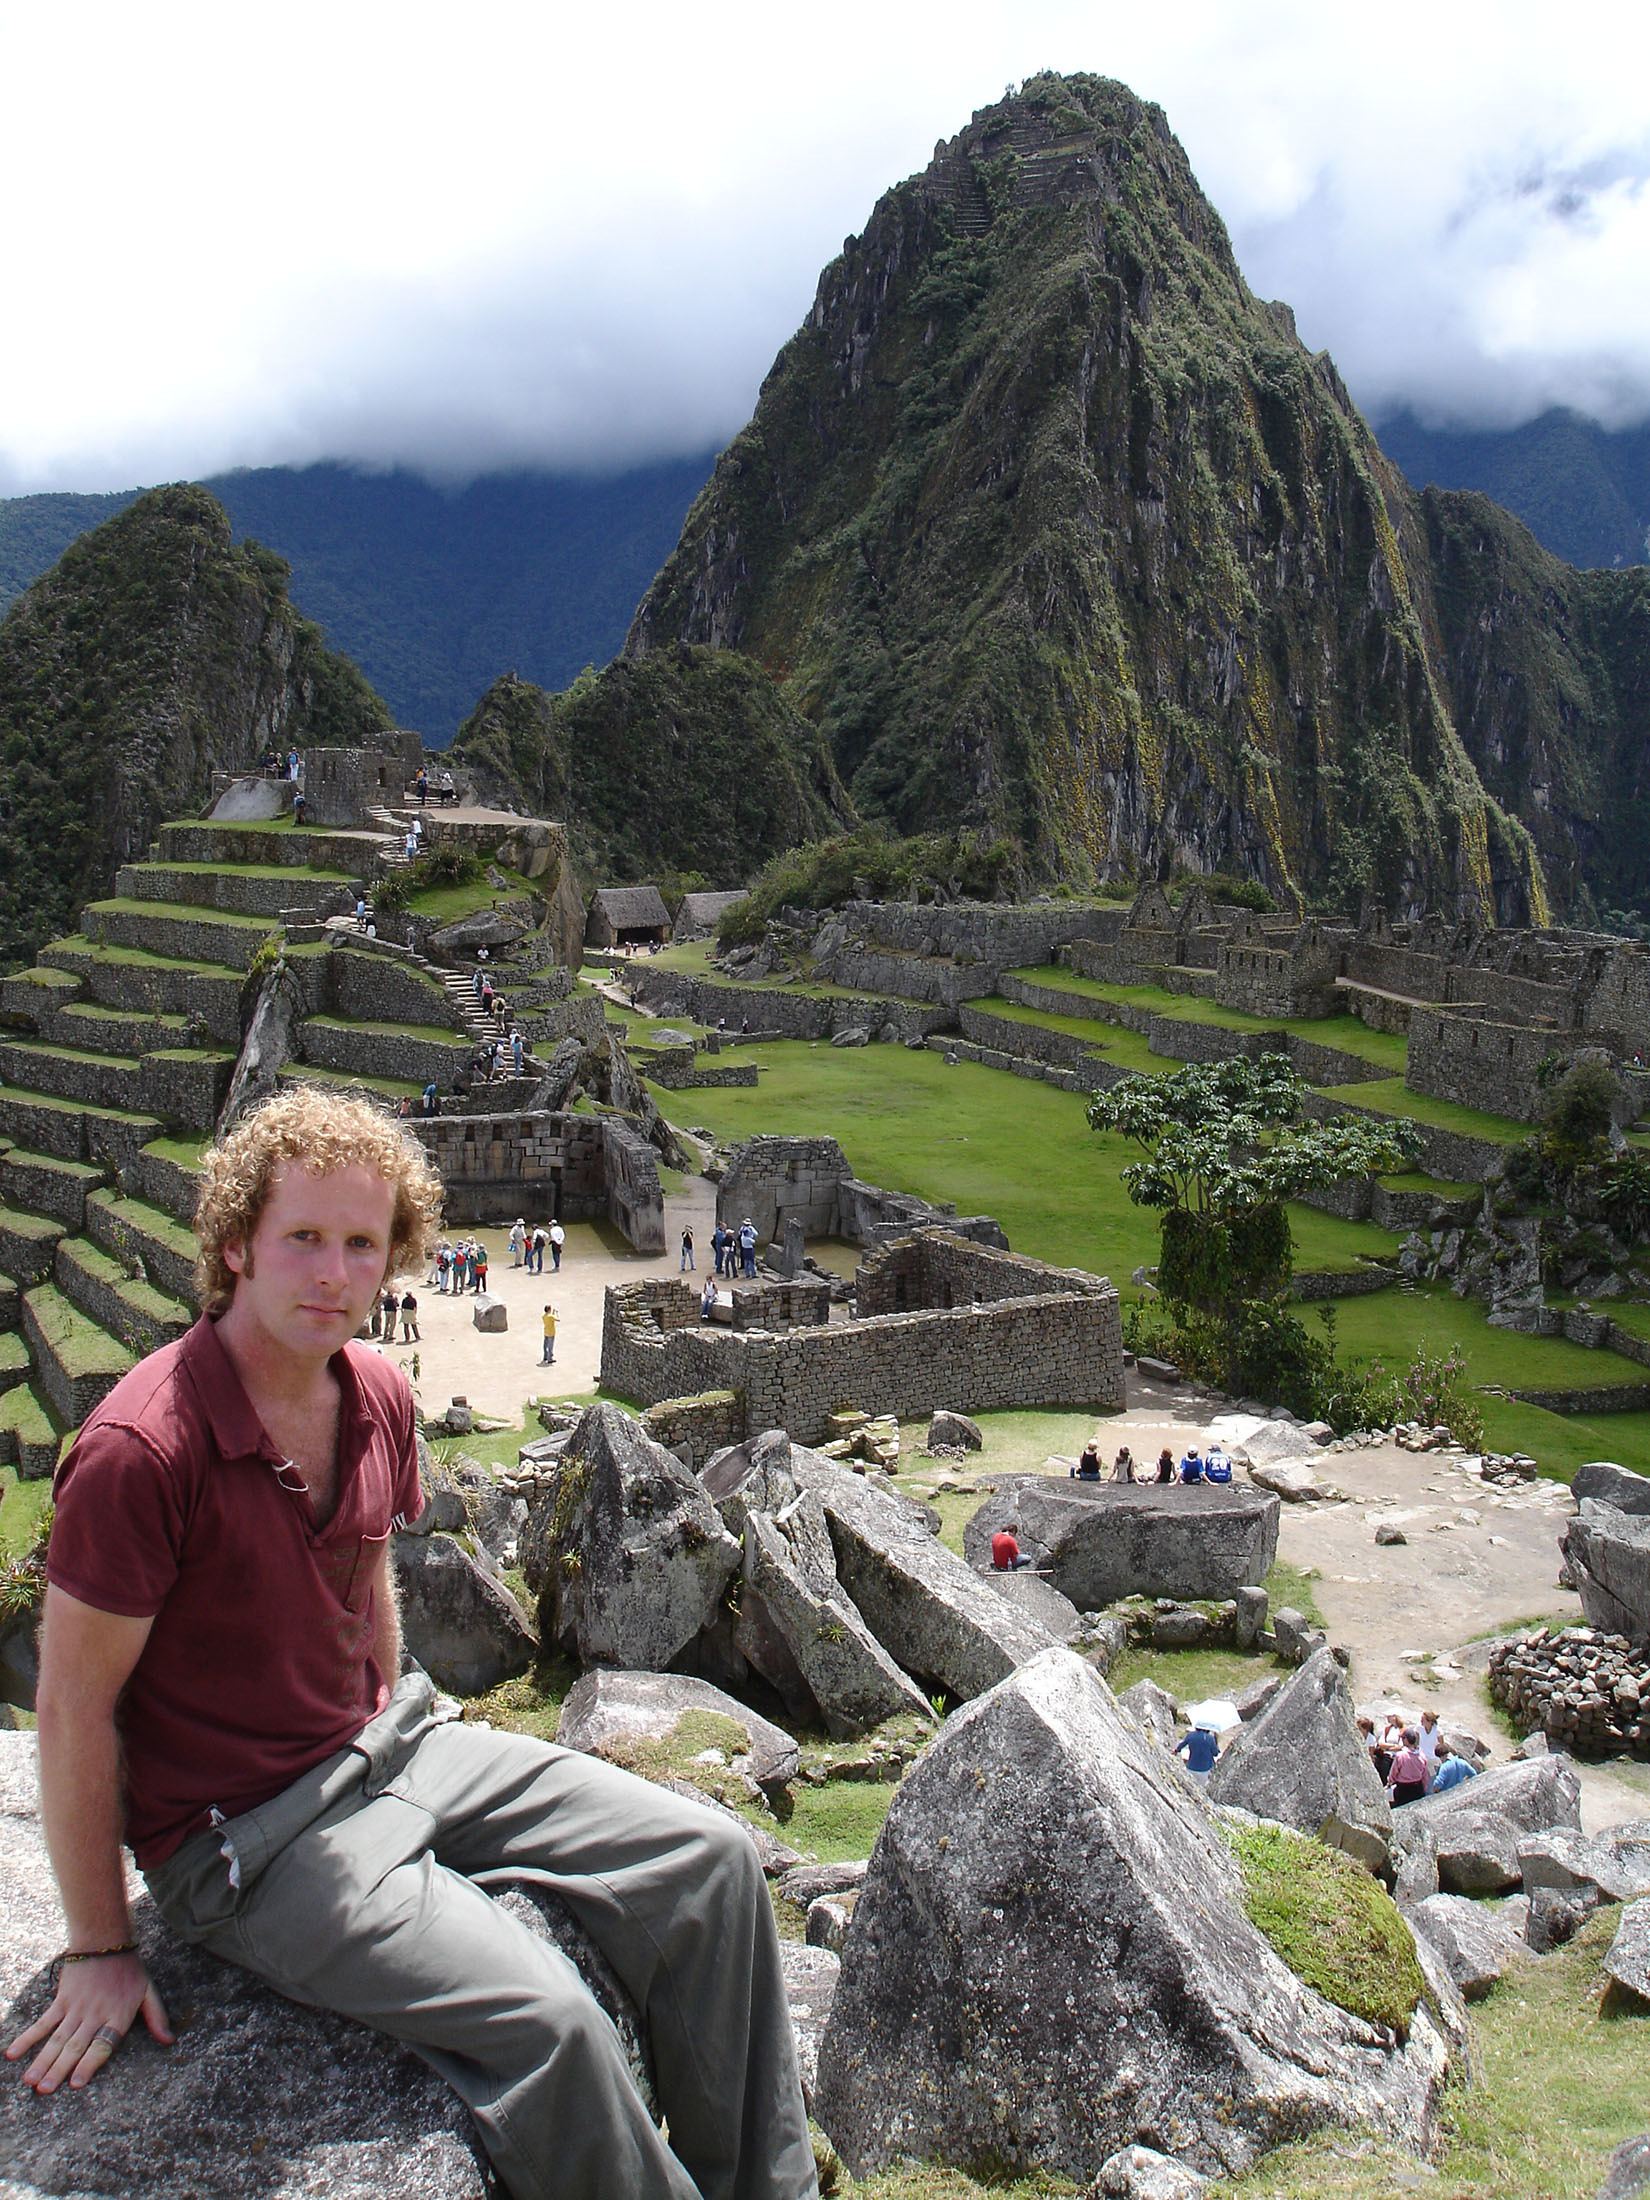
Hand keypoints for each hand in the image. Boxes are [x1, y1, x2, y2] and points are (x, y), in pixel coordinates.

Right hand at [6, 1952, 172, 2092]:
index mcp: (118, 2017)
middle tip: (45, 2091)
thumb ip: (156, 2017)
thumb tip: (170, 2041)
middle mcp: (95, 2015)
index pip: (102, 2046)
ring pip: (57, 2039)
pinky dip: (28, 2038)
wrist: (105, 1939)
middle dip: (59, 2070)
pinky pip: (43, 2022)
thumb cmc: (129, 1969)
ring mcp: (76, 2008)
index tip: (76, 2083)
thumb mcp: (148, 1991)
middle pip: (75, 2047)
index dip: (89, 2064)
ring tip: (31, 2081)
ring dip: (42, 2061)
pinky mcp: (62, 2000)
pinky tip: (14, 2053)